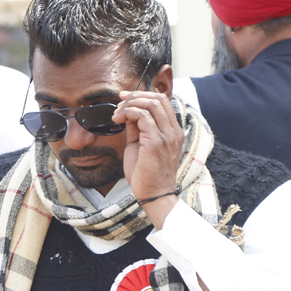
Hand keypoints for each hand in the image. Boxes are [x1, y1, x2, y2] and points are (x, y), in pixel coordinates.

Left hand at [114, 90, 182, 228]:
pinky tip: (118, 120)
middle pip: (158, 98)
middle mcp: (174, 132)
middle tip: (119, 101)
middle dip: (135, 96)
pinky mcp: (156, 142)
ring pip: (151, 104)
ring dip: (129, 104)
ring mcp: (167, 136)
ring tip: (116, 114)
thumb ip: (137, 129)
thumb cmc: (146, 175)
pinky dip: (127, 113)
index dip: (143, 95)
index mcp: (173, 132)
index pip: (163, 102)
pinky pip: (142, 116)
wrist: (153, 195)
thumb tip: (128, 114)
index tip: (125, 98)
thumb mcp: (141, 146)